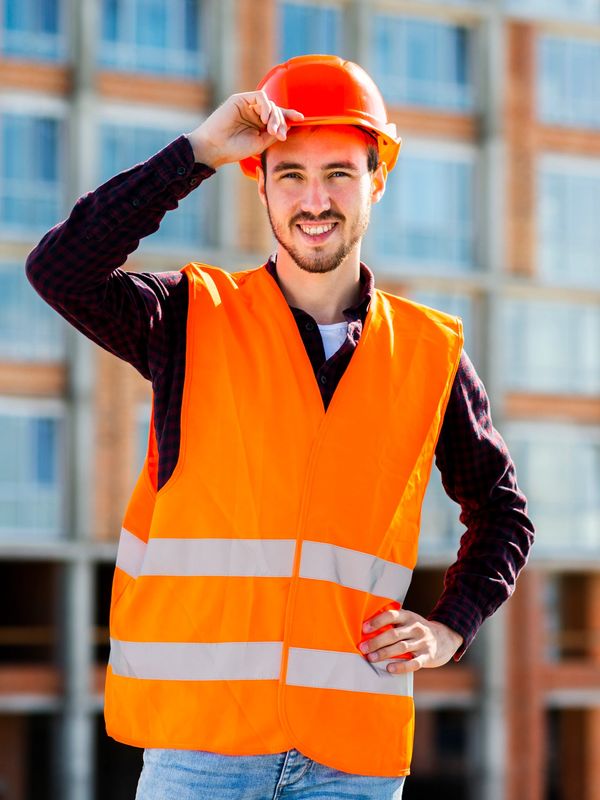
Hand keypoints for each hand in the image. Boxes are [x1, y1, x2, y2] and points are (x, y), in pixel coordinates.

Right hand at [186, 91, 303, 168]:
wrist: (216, 147)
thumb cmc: (235, 148)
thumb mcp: (260, 143)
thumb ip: (274, 133)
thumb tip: (287, 125)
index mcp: (259, 125)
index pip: (278, 117)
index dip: (289, 116)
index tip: (301, 118)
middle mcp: (254, 114)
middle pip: (276, 111)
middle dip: (281, 122)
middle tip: (280, 135)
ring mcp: (248, 106)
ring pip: (270, 104)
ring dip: (275, 117)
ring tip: (271, 130)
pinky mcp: (241, 99)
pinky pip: (261, 97)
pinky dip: (267, 107)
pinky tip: (265, 119)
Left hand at [359, 607, 463, 673]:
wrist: (446, 638)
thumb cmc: (418, 630)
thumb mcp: (408, 621)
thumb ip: (393, 624)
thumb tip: (367, 631)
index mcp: (408, 616)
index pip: (391, 615)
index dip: (377, 621)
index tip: (364, 629)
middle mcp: (416, 628)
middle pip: (394, 634)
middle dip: (376, 641)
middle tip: (363, 647)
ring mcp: (423, 642)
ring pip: (401, 647)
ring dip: (384, 653)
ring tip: (371, 658)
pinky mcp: (428, 656)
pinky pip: (414, 663)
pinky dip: (401, 666)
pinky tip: (389, 668)